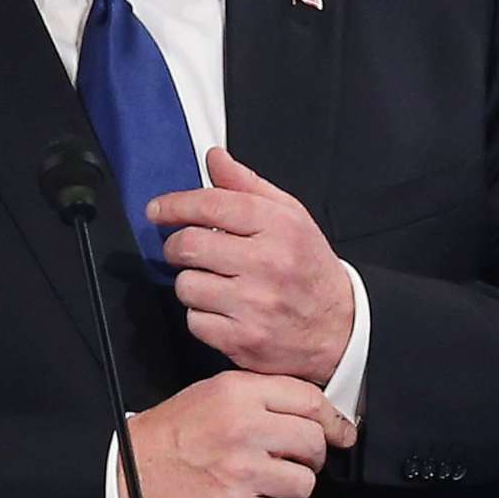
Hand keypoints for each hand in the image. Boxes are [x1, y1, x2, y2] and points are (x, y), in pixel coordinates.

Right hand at [124, 370, 356, 497]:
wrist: (126, 476)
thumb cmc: (168, 437)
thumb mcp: (210, 395)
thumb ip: (259, 397)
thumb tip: (313, 413)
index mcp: (237, 394)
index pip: (310, 400)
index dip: (332, 420)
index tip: (339, 433)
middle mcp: (243, 429)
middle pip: (314, 443)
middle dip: (309, 457)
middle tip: (290, 461)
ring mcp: (241, 471)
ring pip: (305, 483)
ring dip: (290, 488)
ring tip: (265, 484)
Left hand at [148, 147, 354, 385]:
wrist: (340, 329)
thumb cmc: (309, 268)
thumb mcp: (291, 218)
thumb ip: (248, 186)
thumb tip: (215, 158)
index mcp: (280, 227)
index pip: (211, 204)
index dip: (174, 204)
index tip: (158, 210)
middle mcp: (268, 263)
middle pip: (188, 245)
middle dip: (176, 246)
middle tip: (185, 250)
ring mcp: (255, 304)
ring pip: (186, 284)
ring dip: (192, 283)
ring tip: (216, 283)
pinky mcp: (243, 338)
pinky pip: (194, 320)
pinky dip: (202, 316)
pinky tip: (224, 310)